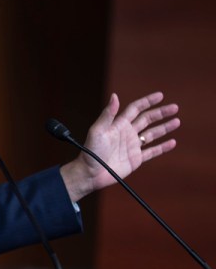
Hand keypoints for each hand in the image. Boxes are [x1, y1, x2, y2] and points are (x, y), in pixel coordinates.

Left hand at [61, 92, 178, 201]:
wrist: (91, 173)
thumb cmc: (91, 151)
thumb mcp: (98, 130)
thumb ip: (108, 114)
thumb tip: (115, 96)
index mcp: (119, 124)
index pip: (136, 109)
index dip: (148, 101)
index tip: (160, 96)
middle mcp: (127, 133)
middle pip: (147, 119)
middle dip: (160, 113)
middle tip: (175, 107)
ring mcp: (132, 146)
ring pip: (152, 134)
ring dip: (164, 127)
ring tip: (177, 121)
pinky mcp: (136, 159)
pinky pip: (152, 151)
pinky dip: (162, 147)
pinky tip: (172, 142)